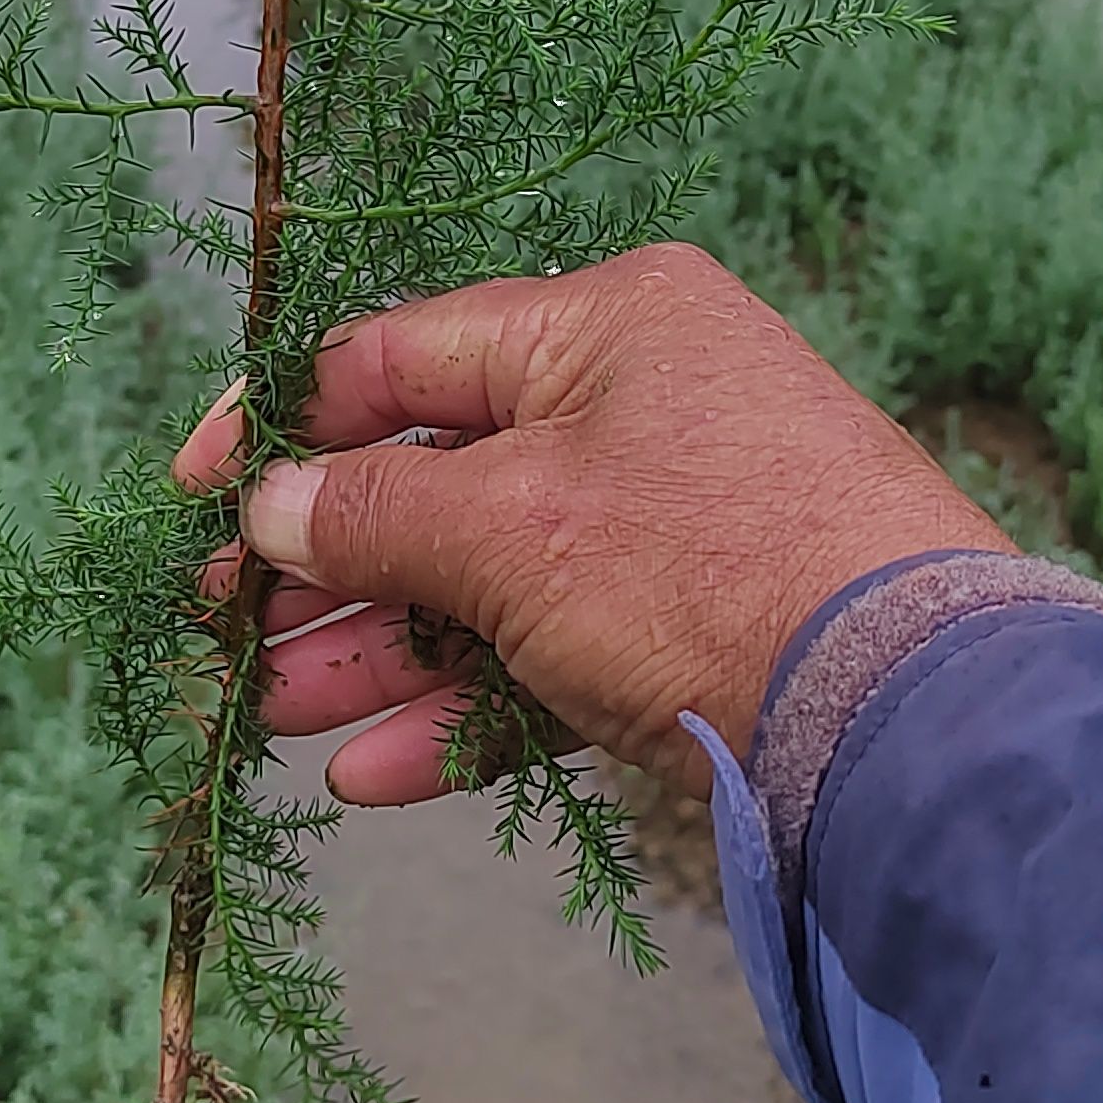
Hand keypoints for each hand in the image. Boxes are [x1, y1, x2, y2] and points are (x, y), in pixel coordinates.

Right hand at [174, 242, 1009, 804]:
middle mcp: (641, 404)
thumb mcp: (512, 529)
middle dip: (322, 565)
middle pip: (437, 477)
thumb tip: (274, 506)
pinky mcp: (698, 631)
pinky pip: (549, 657)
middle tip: (222, 634)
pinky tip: (371, 778)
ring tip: (268, 716)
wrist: (907, 716)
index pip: (401, 353)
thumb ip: (375, 515)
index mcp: (605, 325)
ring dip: (374, 650)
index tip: (195, 496)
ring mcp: (673, 522)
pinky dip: (462, 709)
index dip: (282, 425)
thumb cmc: (707, 572)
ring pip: (485, 579)